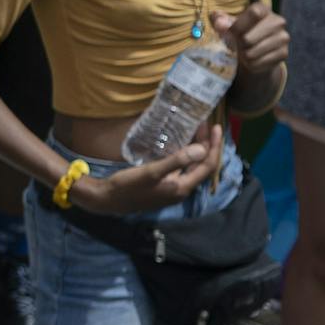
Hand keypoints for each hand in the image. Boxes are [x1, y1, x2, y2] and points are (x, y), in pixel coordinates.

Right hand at [71, 125, 223, 215]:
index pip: (208, 165)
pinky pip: (181, 169)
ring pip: (192, 167)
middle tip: (205, 125)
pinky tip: (178, 145)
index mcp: (182, 187)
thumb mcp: (152, 172)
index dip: (214, 146)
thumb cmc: (129, 186)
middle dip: (207, 145)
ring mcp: (172, 189)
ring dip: (197, 149)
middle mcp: (181, 190)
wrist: (108, 200)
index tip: (215, 127)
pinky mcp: (164, 186)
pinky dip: (185, 155)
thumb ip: (177, 160)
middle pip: (202, 166)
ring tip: (195, 131)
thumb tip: (202, 149)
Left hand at [214, 4, 288, 80]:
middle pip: (248, 38)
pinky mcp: (284, 53)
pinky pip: (258, 63)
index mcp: (263, 9)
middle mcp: (277, 21)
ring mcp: (283, 38)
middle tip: (238, 45)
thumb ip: (221, 21)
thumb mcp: (230, 24)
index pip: (254, 13)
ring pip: (252, 53)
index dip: (238, 25)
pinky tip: (253, 59)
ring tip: (245, 52)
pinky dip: (251, 64)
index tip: (231, 32)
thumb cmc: (242, 33)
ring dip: (244, 56)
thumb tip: (219, 23)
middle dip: (238, 45)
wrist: (259, 51)